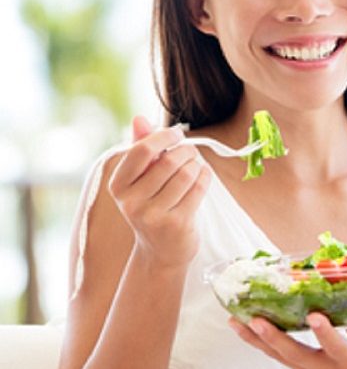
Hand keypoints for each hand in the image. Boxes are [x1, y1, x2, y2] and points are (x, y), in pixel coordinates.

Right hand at [108, 115, 210, 267]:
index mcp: (118, 186)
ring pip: (186, 174)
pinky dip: (205, 177)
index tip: (176, 135)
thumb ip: (140, 147)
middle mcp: (131, 202)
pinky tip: (203, 176)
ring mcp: (153, 215)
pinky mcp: (177, 224)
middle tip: (191, 152)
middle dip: (186, 151)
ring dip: (197, 165)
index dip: (163, 137)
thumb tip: (139, 118)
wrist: (160, 250)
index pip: (141, 151)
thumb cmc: (152, 205)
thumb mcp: (140, 179)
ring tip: (196, 166)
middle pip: (169, 161)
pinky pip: (198, 189)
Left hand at [229, 288, 346, 368]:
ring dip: (255, 339)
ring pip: (277, 355)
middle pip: (293, 353)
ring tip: (234, 322)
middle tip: (253, 319)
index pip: (335, 346)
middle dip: (272, 336)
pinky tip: (247, 328)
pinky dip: (262, 343)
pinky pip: (278, 357)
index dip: (325, 332)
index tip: (316, 316)